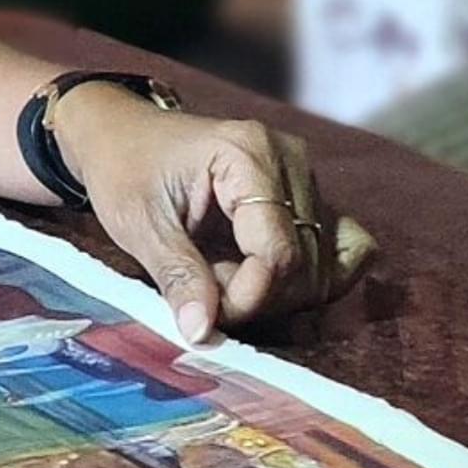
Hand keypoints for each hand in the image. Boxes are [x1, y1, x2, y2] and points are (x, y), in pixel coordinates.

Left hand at [48, 84, 374, 345]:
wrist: (124, 134)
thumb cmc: (125, 171)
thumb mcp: (138, 225)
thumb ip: (177, 276)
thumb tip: (203, 332)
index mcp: (247, 154)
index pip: (278, 252)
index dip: (247, 297)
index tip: (206, 313)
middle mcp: (290, 160)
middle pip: (305, 264)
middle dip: (256, 296)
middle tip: (204, 289)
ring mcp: (306, 177)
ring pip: (322, 266)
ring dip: (275, 292)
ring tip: (221, 274)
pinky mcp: (310, 197)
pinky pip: (344, 249)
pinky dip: (310, 279)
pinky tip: (262, 278)